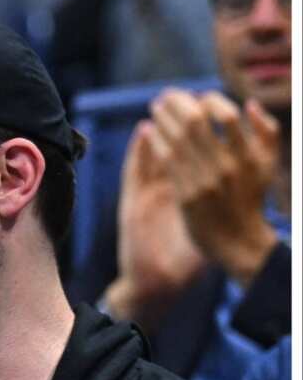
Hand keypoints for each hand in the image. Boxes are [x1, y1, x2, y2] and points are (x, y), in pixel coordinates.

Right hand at [107, 117, 206, 327]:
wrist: (160, 282)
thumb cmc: (189, 256)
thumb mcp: (211, 221)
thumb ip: (225, 195)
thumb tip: (247, 167)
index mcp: (182, 191)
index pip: (188, 150)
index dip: (196, 125)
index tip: (205, 104)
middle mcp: (164, 190)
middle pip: (170, 144)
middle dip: (175, 117)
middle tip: (178, 97)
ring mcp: (146, 197)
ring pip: (152, 154)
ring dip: (157, 128)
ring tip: (161, 106)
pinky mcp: (133, 207)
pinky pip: (135, 174)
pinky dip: (138, 153)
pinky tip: (143, 135)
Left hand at [147, 90, 279, 287]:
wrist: (239, 241)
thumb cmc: (252, 199)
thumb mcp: (268, 165)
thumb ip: (266, 133)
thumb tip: (250, 105)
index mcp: (248, 156)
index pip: (226, 115)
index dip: (208, 100)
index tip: (196, 97)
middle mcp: (226, 166)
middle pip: (196, 123)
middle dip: (178, 103)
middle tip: (166, 94)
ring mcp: (205, 181)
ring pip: (178, 140)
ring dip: (163, 119)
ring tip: (155, 107)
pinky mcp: (186, 196)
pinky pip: (167, 162)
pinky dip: (157, 142)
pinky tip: (150, 131)